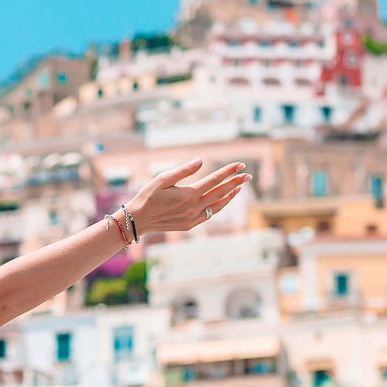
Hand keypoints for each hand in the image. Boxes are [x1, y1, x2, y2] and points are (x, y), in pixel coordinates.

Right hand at [123, 159, 249, 233]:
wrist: (139, 219)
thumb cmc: (148, 195)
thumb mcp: (163, 178)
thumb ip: (184, 170)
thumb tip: (201, 161)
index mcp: (190, 194)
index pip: (215, 179)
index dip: (229, 171)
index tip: (241, 164)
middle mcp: (194, 207)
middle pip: (221, 192)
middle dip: (236, 182)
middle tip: (248, 175)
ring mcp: (194, 218)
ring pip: (218, 206)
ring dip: (230, 196)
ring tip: (239, 188)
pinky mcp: (190, 225)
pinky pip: (210, 215)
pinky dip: (219, 207)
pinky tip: (223, 201)